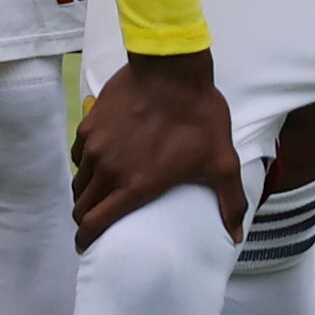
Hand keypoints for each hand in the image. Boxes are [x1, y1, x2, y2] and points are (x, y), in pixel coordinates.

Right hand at [70, 47, 243, 247]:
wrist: (172, 69)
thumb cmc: (198, 117)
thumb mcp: (221, 162)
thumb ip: (229, 202)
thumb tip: (236, 236)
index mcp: (135, 186)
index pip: (96, 223)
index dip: (86, 239)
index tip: (86, 245)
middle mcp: (109, 170)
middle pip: (82, 206)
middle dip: (85, 218)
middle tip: (94, 222)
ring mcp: (96, 146)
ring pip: (79, 180)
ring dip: (85, 192)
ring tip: (97, 194)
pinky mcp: (90, 124)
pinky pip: (79, 154)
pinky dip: (85, 164)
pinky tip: (98, 161)